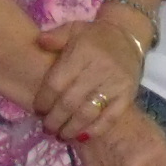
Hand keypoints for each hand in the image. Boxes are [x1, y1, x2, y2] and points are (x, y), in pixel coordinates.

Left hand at [32, 18, 146, 137]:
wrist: (128, 37)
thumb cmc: (94, 37)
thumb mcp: (73, 29)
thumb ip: (55, 37)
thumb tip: (39, 41)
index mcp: (82, 53)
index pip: (57, 83)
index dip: (45, 100)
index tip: (38, 110)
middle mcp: (99, 69)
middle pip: (70, 102)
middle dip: (55, 119)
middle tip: (47, 128)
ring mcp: (115, 84)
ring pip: (88, 113)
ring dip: (71, 128)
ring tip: (61, 135)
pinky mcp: (127, 95)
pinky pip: (110, 118)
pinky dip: (94, 130)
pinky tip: (82, 136)